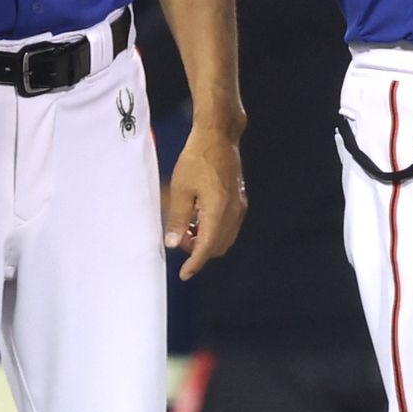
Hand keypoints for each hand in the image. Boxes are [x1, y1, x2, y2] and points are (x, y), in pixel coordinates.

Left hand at [164, 124, 246, 280]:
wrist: (219, 137)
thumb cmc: (197, 159)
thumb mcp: (180, 189)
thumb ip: (177, 218)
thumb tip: (172, 243)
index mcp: (218, 210)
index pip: (207, 247)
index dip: (195, 263)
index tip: (185, 274)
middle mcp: (234, 212)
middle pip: (218, 246)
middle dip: (199, 250)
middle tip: (179, 237)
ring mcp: (239, 206)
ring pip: (225, 238)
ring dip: (207, 240)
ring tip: (187, 227)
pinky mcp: (239, 200)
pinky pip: (229, 226)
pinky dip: (214, 230)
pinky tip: (198, 217)